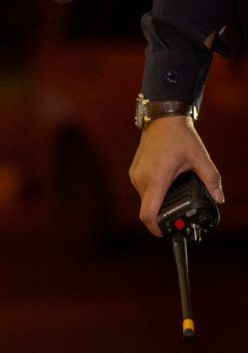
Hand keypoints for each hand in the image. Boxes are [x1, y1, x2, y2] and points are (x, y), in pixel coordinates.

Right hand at [129, 115, 223, 235]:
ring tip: (175, 191)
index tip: (165, 233)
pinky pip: (143, 190)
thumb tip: (219, 198)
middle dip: (163, 213)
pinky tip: (167, 183)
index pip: (148, 212)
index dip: (155, 228)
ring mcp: (135, 175)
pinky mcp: (134, 172)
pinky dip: (154, 192)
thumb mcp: (200, 158)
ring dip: (158, 201)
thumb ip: (211, 180)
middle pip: (149, 208)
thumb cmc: (181, 138)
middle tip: (181, 210)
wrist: (163, 120)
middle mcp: (142, 179)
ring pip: (145, 199)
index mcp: (157, 178)